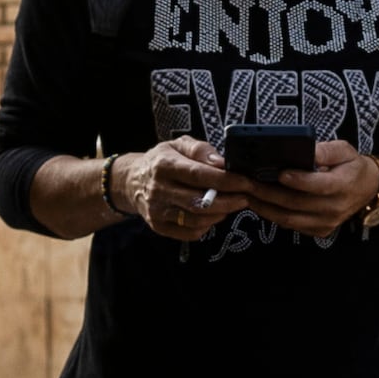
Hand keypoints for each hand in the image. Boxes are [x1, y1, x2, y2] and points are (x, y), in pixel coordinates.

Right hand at [112, 137, 237, 240]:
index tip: (246, 182)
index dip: (226, 181)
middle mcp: (158, 190)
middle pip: (200, 202)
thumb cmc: (162, 161)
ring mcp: (157, 211)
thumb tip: (222, 163)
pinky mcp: (159, 227)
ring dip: (220, 214)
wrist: (132, 181)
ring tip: (231, 204)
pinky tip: (212, 214)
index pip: (199, 175)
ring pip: (197, 220)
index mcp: (164, 165)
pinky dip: (207, 225)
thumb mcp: (178, 144)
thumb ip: (201, 150)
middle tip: (245, 197)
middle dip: (229, 201)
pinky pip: (190, 233)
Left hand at [228, 136, 374, 239]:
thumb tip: (306, 149)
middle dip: (269, 193)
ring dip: (265, 207)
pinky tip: (259, 203)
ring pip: (289, 218)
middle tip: (248, 182)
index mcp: (343, 185)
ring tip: (247, 194)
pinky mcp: (319, 230)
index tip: (280, 173)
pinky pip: (291, 225)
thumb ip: (325, 150)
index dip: (298, 180)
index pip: (318, 185)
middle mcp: (335, 208)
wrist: (366, 190)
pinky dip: (273, 215)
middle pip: (296, 203)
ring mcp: (326, 222)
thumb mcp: (345, 150)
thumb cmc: (351, 166)